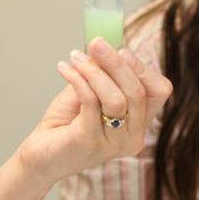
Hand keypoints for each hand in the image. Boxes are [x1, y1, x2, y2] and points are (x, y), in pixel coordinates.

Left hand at [19, 37, 171, 182]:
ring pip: (116, 99)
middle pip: (138, 92)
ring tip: (76, 57)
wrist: (39, 156)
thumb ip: (103, 75)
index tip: (121, 50)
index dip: (142, 68)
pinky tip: (65, 69)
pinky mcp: (89, 143)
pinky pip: (91, 103)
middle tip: (96, 43)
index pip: (159, 91)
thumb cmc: (66, 124)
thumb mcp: (90, 93)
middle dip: (116, 63)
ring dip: (95, 71)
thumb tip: (105, 48)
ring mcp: (112, 144)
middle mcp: (132, 137)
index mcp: (138, 123)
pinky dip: (79, 80)